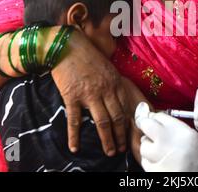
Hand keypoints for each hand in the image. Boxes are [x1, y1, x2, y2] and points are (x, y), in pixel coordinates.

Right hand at [51, 30, 125, 155]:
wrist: (66, 46)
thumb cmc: (87, 54)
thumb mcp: (106, 67)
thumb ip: (112, 83)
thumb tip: (118, 96)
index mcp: (115, 82)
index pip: (125, 107)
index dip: (129, 123)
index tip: (131, 134)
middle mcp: (105, 90)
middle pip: (117, 118)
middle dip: (121, 136)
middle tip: (122, 149)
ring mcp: (89, 94)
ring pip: (102, 122)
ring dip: (107, 139)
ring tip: (110, 151)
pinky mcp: (72, 97)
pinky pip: (74, 120)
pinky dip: (74, 136)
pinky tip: (75, 148)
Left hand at [135, 103, 197, 171]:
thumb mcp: (189, 134)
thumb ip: (171, 125)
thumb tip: (149, 117)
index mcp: (182, 132)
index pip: (159, 116)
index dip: (155, 118)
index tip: (153, 120)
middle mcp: (172, 143)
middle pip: (146, 125)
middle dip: (146, 127)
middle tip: (150, 132)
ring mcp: (163, 158)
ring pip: (144, 145)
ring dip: (149, 147)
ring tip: (161, 152)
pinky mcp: (157, 172)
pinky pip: (145, 162)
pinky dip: (150, 161)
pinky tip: (162, 161)